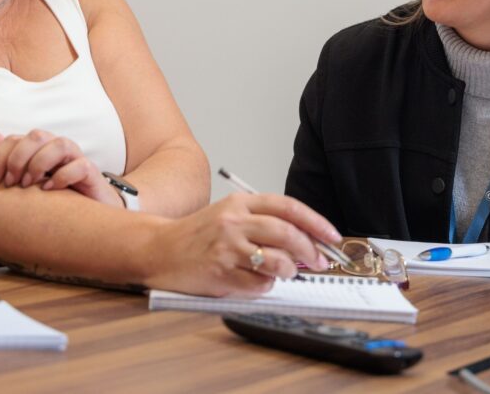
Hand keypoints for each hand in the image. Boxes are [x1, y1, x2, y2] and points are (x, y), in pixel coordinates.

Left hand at [0, 127, 121, 205]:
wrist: (86, 218)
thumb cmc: (52, 197)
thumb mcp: (25, 179)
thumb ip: (8, 158)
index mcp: (39, 149)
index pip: (15, 139)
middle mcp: (57, 149)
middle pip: (36, 136)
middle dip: (18, 158)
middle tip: (10, 184)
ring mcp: (76, 159)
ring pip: (60, 144)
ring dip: (39, 164)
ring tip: (28, 186)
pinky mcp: (92, 174)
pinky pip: (80, 166)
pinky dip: (62, 177)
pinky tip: (49, 190)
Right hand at [142, 193, 339, 296]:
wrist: (158, 249)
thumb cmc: (197, 235)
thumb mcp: (229, 215)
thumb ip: (262, 222)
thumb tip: (304, 240)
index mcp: (240, 203)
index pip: (288, 207)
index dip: (316, 222)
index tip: (332, 236)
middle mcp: (234, 222)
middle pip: (287, 233)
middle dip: (311, 251)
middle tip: (319, 262)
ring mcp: (227, 247)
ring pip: (278, 261)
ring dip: (288, 271)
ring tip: (284, 272)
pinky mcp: (221, 272)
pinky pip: (259, 284)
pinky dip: (265, 286)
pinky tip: (255, 281)